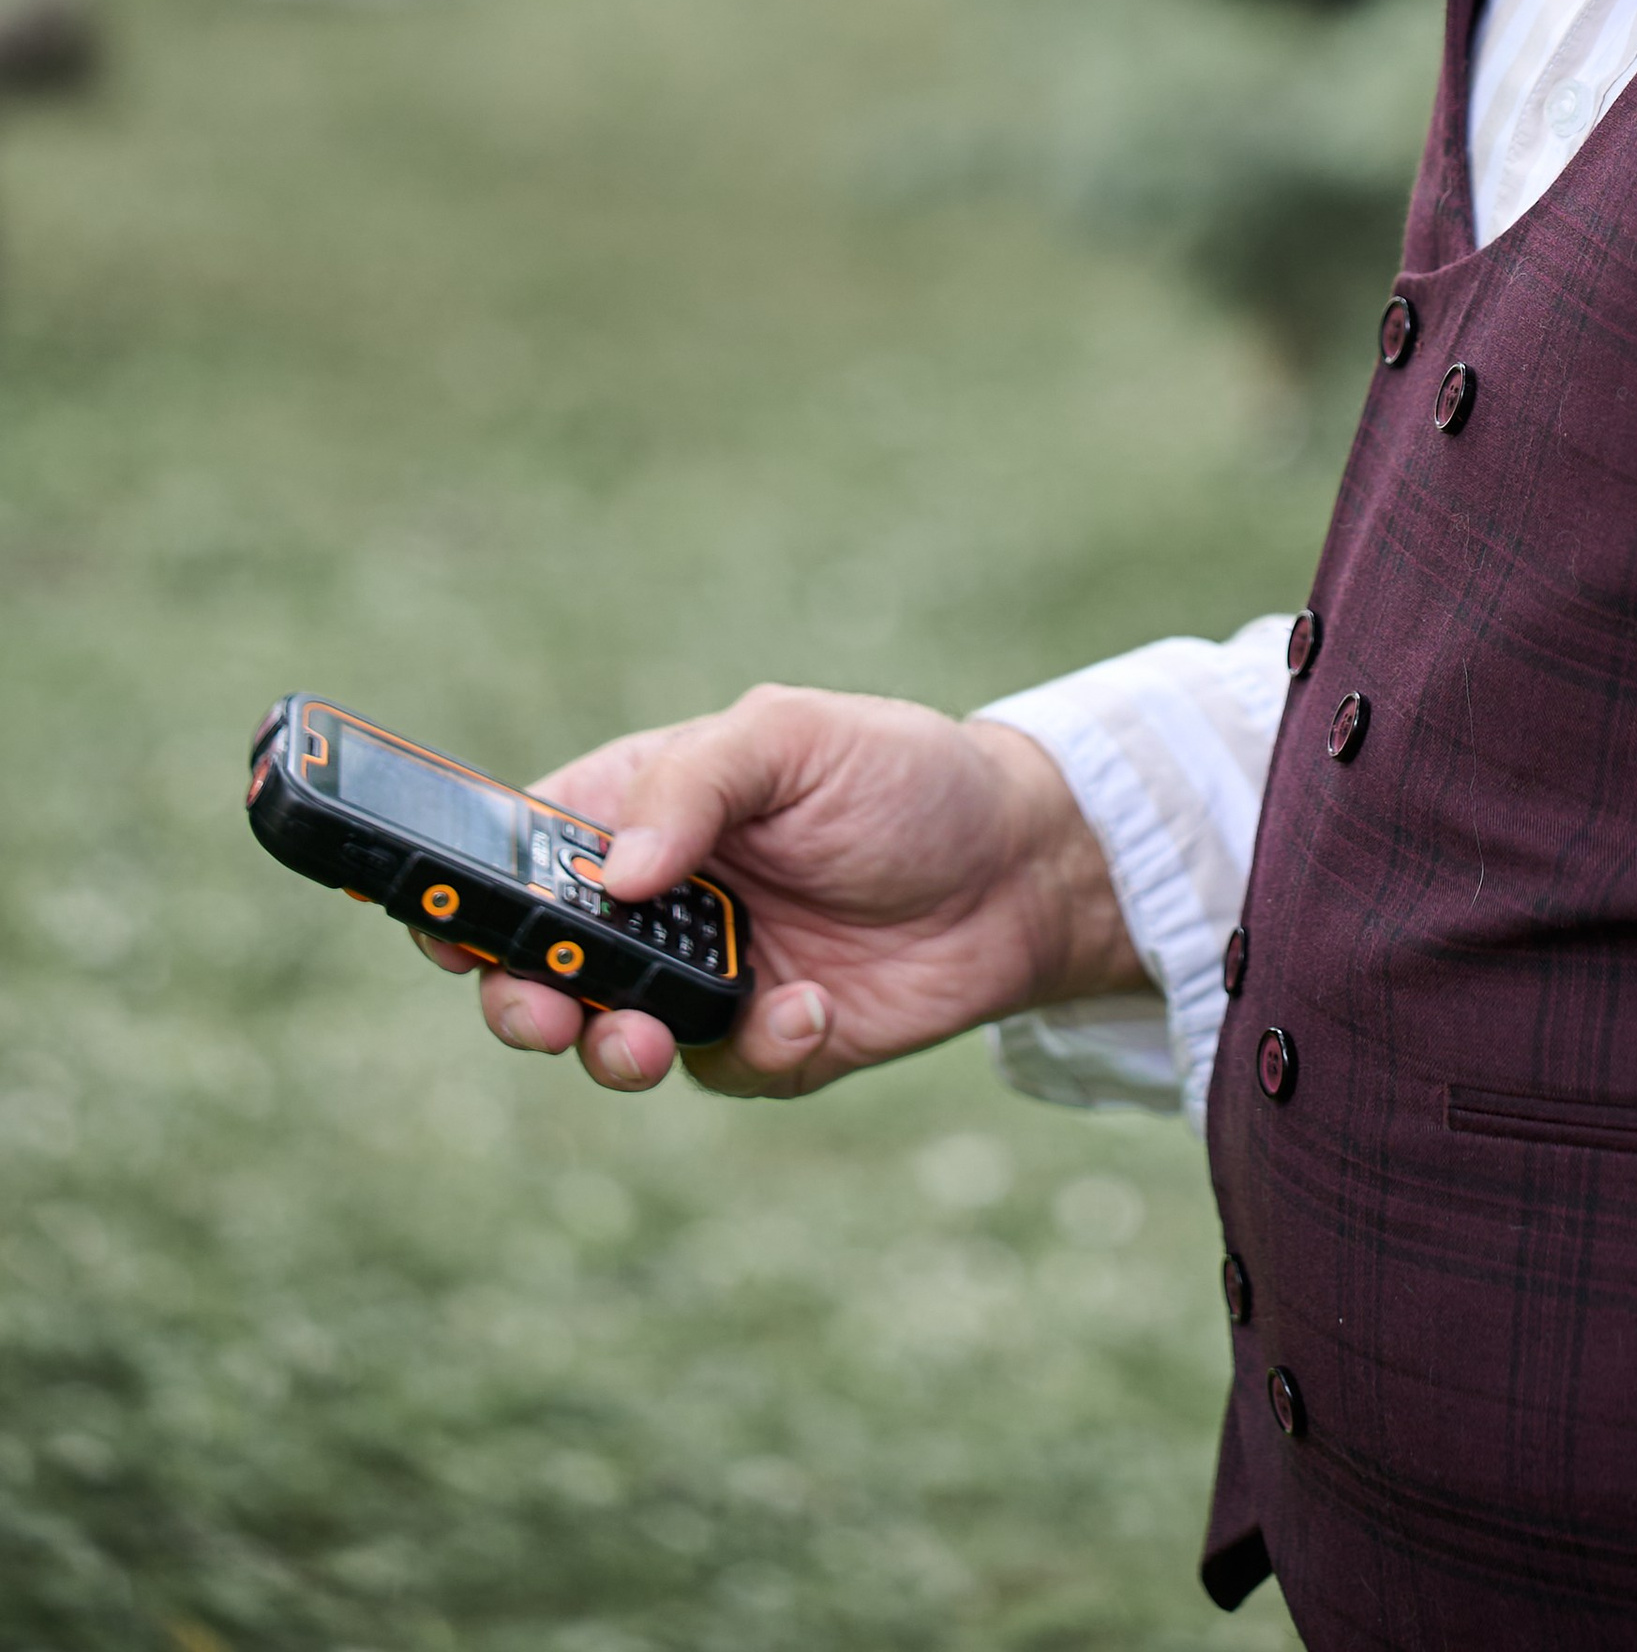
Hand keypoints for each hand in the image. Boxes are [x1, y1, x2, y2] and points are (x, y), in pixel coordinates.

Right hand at [412, 685, 1143, 1099]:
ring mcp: (705, 980)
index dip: (460, 894)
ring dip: (613, 1049)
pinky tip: (812, 1010)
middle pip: (536, 966)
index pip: (514, 856)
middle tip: (543, 1011)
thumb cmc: (903, 776)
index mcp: (638, 810)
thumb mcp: (795, 738)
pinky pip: (724, 1076)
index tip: (437, 926)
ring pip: (609, 1040)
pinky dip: (758, 1053)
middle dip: (518, 997)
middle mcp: (655, 903)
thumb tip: (615, 870)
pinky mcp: (767, 1045)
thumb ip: (697, 784)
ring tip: (650, 1041)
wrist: (1022, 866)